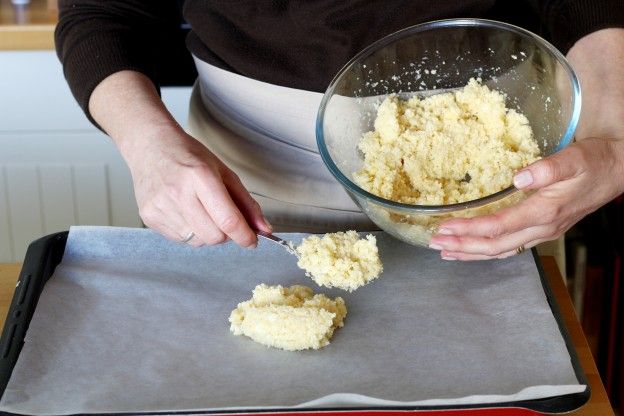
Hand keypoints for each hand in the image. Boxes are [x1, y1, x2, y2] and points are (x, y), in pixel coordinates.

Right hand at [124, 127, 271, 247]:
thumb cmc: (189, 156)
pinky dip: (190, 231)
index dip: (245, 236)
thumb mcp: (224, 172)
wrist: (150, 146)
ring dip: (207, 233)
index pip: (228, 220)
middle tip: (224, 218)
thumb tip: (264, 229)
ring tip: (201, 210)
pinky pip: (180, 239)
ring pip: (198, 241)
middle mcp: (178, 193)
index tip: (252, 241)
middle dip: (226, 234)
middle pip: (214, 237)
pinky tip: (185, 211)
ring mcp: (161, 206)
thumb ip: (246, 203)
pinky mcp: (149, 217)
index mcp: (200, 177)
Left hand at [428, 138, 623, 259]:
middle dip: (463, 246)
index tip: (444, 227)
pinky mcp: (543, 230)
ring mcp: (543, 232)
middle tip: (435, 243)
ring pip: (502, 251)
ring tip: (446, 252)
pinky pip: (510, 247)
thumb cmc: (594, 162)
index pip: (498, 226)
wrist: (618, 170)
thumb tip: (519, 177)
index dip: (469, 229)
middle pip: (495, 246)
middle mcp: (542, 228)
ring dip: (472, 253)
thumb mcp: (573, 159)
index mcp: (544, 212)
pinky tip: (474, 249)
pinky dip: (487, 250)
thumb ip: (547, 168)